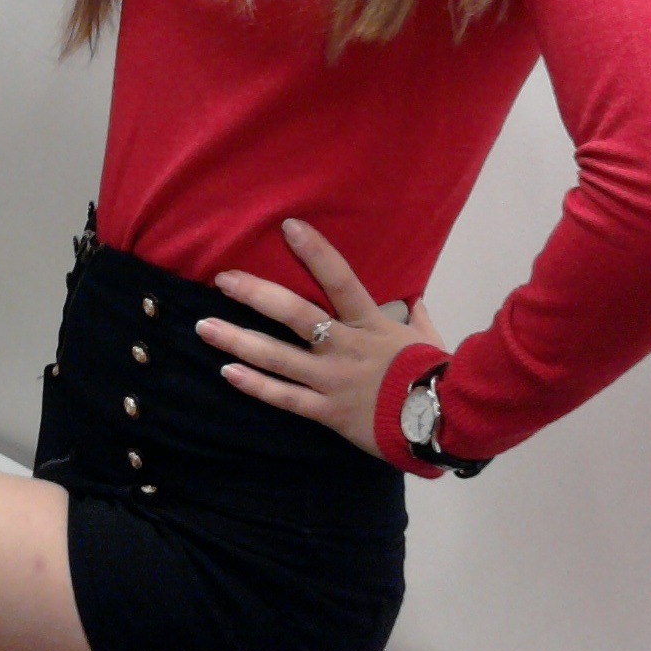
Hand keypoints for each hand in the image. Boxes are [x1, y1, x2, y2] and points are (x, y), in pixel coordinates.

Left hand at [196, 218, 445, 456]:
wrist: (445, 423)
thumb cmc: (435, 375)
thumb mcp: (426, 337)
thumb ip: (415, 314)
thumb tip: (413, 294)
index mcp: (371, 323)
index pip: (340, 279)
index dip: (314, 251)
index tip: (288, 226)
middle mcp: (346, 347)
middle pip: (295, 315)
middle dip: (256, 295)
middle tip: (223, 279)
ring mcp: (333, 380)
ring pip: (278, 358)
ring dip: (238, 340)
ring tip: (205, 327)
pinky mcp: (327, 412)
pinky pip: (285, 398)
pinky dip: (255, 385)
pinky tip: (227, 371)